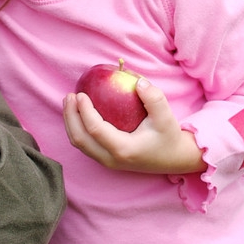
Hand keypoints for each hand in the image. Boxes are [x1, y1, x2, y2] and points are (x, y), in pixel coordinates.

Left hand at [63, 78, 204, 173]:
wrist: (174, 158)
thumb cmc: (169, 136)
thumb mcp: (166, 116)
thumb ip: (153, 98)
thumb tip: (137, 81)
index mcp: (123, 149)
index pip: (95, 130)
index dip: (84, 111)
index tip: (80, 93)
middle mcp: (111, 159)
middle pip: (80, 139)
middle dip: (70, 117)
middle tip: (69, 95)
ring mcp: (107, 161)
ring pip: (79, 144)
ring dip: (70, 123)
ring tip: (69, 101)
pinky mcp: (107, 159)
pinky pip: (85, 144)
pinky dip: (77, 128)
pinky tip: (78, 112)